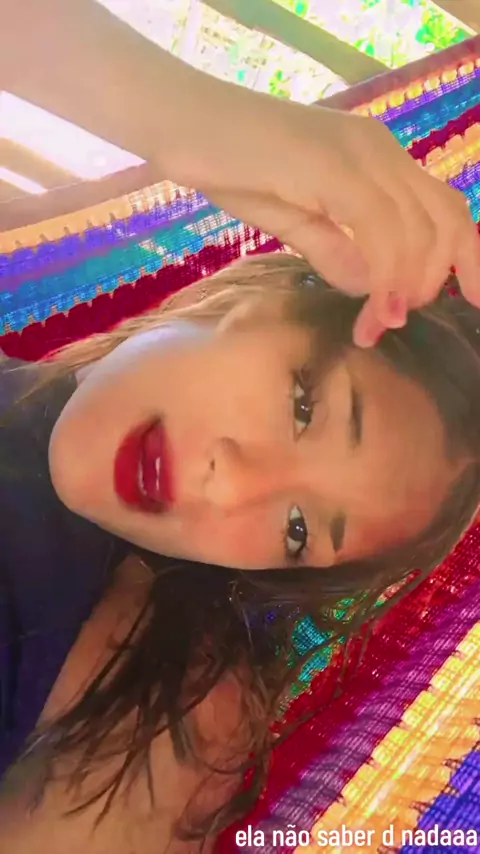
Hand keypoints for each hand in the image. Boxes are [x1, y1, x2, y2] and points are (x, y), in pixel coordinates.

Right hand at [191, 97, 479, 346]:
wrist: (182, 124)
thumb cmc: (231, 167)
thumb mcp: (294, 222)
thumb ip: (335, 251)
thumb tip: (369, 290)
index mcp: (378, 159)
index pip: (444, 209)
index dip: (466, 258)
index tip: (465, 302)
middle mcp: (382, 150)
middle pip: (447, 219)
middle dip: (434, 282)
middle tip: (392, 322)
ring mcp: (361, 154)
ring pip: (418, 230)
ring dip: (405, 289)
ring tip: (377, 326)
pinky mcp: (333, 166)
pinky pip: (380, 229)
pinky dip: (386, 276)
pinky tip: (374, 309)